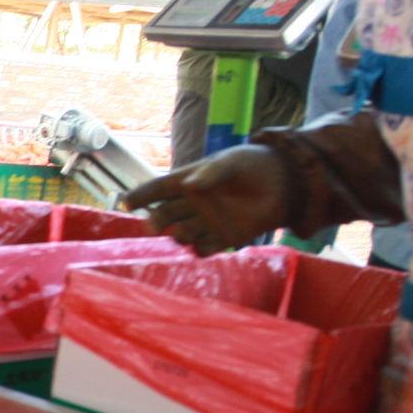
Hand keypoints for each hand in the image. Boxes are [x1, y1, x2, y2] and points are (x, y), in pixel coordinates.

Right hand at [120, 146, 291, 255]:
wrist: (285, 184)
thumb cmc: (254, 165)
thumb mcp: (232, 162)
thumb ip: (212, 173)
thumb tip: (190, 184)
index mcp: (189, 181)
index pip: (159, 189)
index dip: (142, 195)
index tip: (127, 202)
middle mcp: (193, 204)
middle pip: (164, 216)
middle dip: (155, 221)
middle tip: (153, 226)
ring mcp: (207, 222)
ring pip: (181, 234)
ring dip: (178, 236)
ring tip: (182, 232)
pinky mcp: (223, 238)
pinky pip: (204, 249)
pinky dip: (200, 250)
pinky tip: (203, 246)